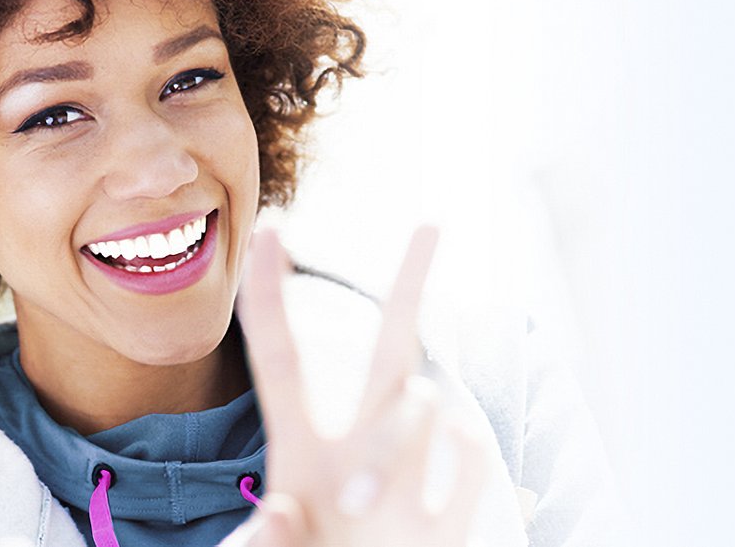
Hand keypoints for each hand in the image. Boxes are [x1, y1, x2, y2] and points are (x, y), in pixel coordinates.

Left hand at [226, 225, 494, 546]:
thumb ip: (265, 545)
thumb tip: (278, 511)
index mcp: (297, 451)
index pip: (280, 354)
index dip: (272, 292)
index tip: (270, 227)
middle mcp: (358, 450)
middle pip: (391, 348)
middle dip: (412, 282)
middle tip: (431, 221)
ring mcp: (411, 478)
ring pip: (418, 404)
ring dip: (390, 446)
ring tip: (359, 507)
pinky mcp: (449, 521)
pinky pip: (469, 454)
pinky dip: (456, 459)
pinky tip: (440, 483)